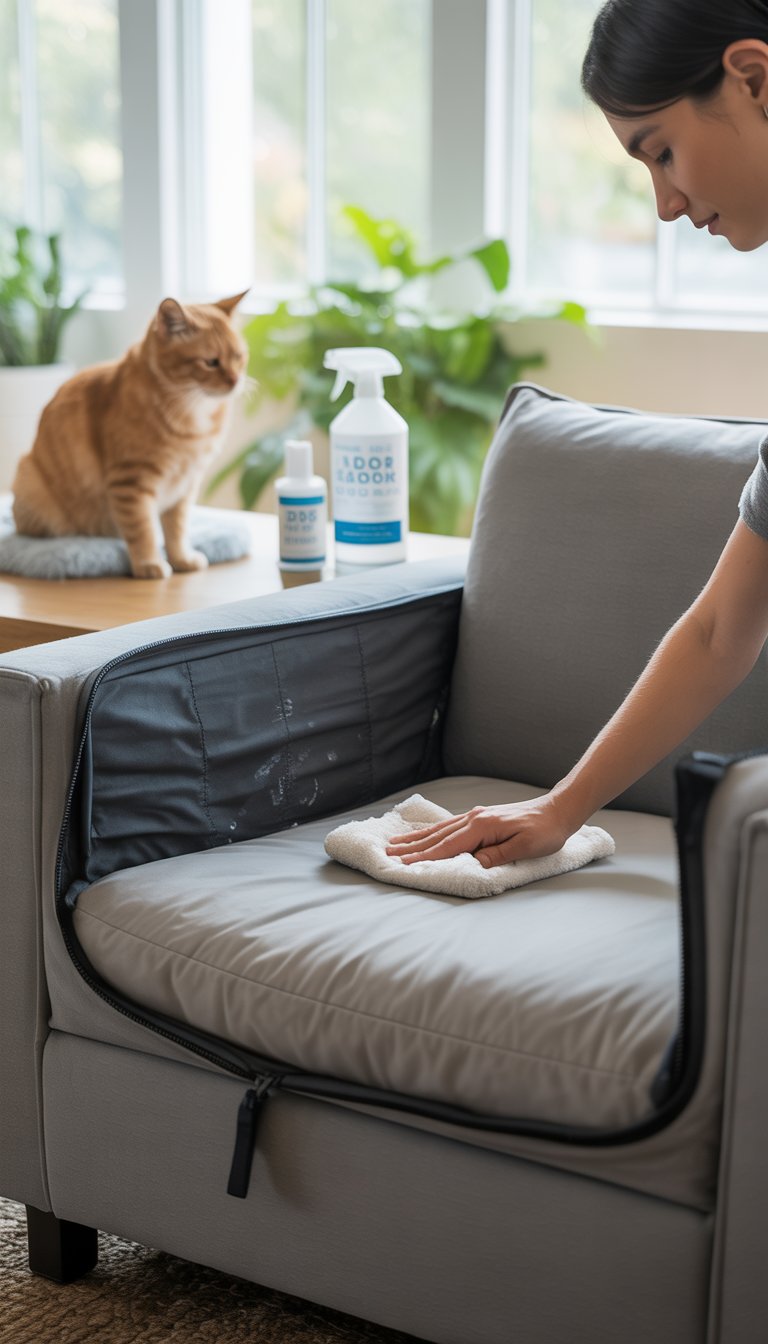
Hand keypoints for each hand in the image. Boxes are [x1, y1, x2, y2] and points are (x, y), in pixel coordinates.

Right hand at [385, 795, 574, 868]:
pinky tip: (425, 834)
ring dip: (417, 838)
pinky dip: (432, 832)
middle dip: (411, 847)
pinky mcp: (481, 818)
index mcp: (482, 826)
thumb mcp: (526, 847)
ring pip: (440, 830)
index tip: (402, 865)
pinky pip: (450, 826)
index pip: (447, 846)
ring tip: (397, 843)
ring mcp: (476, 816)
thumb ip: (498, 855)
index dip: (424, 857)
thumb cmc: (546, 831)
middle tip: (388, 854)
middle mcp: (474, 818)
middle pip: (437, 837)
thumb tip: (474, 862)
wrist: (558, 810)